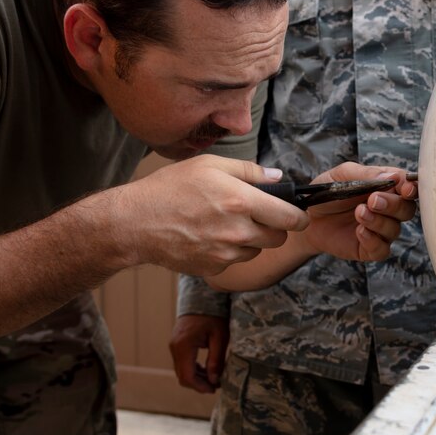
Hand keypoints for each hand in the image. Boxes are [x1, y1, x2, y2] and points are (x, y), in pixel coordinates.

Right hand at [121, 156, 308, 275]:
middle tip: (257, 216)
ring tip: (225, 224)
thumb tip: (277, 177)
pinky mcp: (213, 269)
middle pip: (277, 238)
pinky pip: (233, 262)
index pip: (289, 218)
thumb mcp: (209, 165)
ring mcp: (225, 254)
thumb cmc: (169, 188)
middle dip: (274, 228)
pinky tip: (209, 236)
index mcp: (241, 202)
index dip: (299, 217)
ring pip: (256, 251)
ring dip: (250, 241)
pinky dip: (229, 252)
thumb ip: (249, 171)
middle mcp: (237, 232)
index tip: (299, 215)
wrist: (135, 223)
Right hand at [169, 314, 228, 392]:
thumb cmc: (213, 316)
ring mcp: (173, 346)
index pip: (187, 376)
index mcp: (184, 346)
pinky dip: (192, 370)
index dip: (200, 387)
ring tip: (214, 378)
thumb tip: (214, 380)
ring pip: (181, 371)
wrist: (201, 298)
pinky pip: (182, 364)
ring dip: (196, 378)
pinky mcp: (176, 345)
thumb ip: (216, 360)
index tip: (214, 389)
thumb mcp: (219, 337)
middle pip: (183, 376)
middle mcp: (175, 347)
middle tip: (216, 386)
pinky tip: (206, 370)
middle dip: (198, 384)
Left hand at [302, 163, 417, 261]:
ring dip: (378, 221)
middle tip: (373, 200)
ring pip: (394, 229)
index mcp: (385, 187)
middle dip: (393, 204)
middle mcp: (387, 210)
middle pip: (406, 210)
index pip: (408, 187)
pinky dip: (373, 240)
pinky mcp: (369, 248)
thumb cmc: (327, 192)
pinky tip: (359, 231)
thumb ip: (367, 174)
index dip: (411, 188)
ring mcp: (379, 230)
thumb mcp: (342, 175)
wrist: (306, 216)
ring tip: (359, 213)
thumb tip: (393, 176)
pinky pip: (382, 249)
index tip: (404, 188)